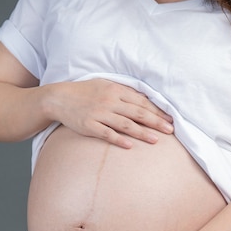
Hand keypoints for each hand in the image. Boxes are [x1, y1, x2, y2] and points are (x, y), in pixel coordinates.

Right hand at [45, 79, 173, 147]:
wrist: (59, 98)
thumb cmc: (84, 92)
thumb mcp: (104, 84)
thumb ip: (123, 91)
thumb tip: (143, 98)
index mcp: (115, 91)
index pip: (141, 102)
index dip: (157, 111)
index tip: (170, 119)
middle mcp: (109, 102)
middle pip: (138, 113)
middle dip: (156, 122)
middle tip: (170, 130)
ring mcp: (99, 114)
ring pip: (125, 124)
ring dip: (142, 132)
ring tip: (156, 140)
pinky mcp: (89, 126)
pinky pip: (107, 134)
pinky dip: (119, 139)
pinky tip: (130, 145)